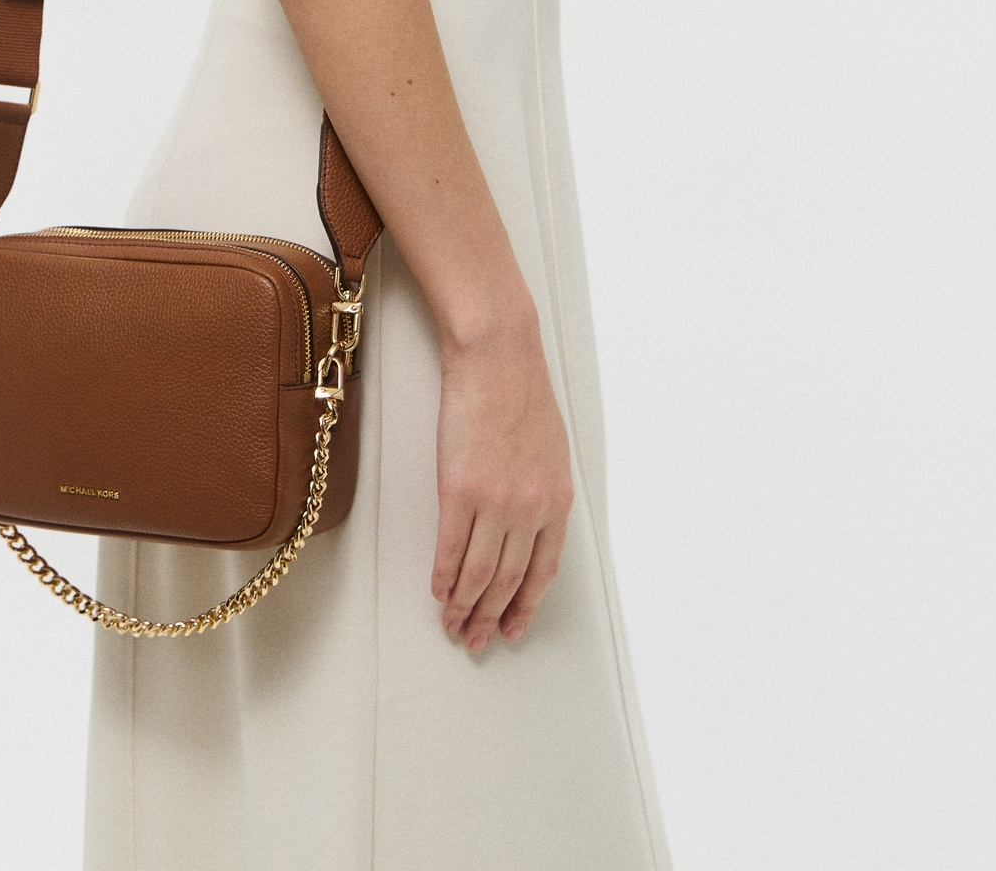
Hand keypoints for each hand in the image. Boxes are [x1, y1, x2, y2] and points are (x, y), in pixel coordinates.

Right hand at [430, 322, 573, 653]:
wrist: (497, 357)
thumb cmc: (521, 390)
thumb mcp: (550, 447)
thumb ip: (541, 488)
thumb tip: (527, 520)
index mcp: (556, 499)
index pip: (543, 569)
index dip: (526, 604)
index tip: (513, 626)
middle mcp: (530, 508)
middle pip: (511, 579)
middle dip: (493, 615)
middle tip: (477, 639)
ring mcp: (496, 501)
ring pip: (481, 572)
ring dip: (465, 604)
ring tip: (453, 623)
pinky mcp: (460, 489)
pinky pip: (451, 546)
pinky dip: (444, 574)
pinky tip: (439, 589)